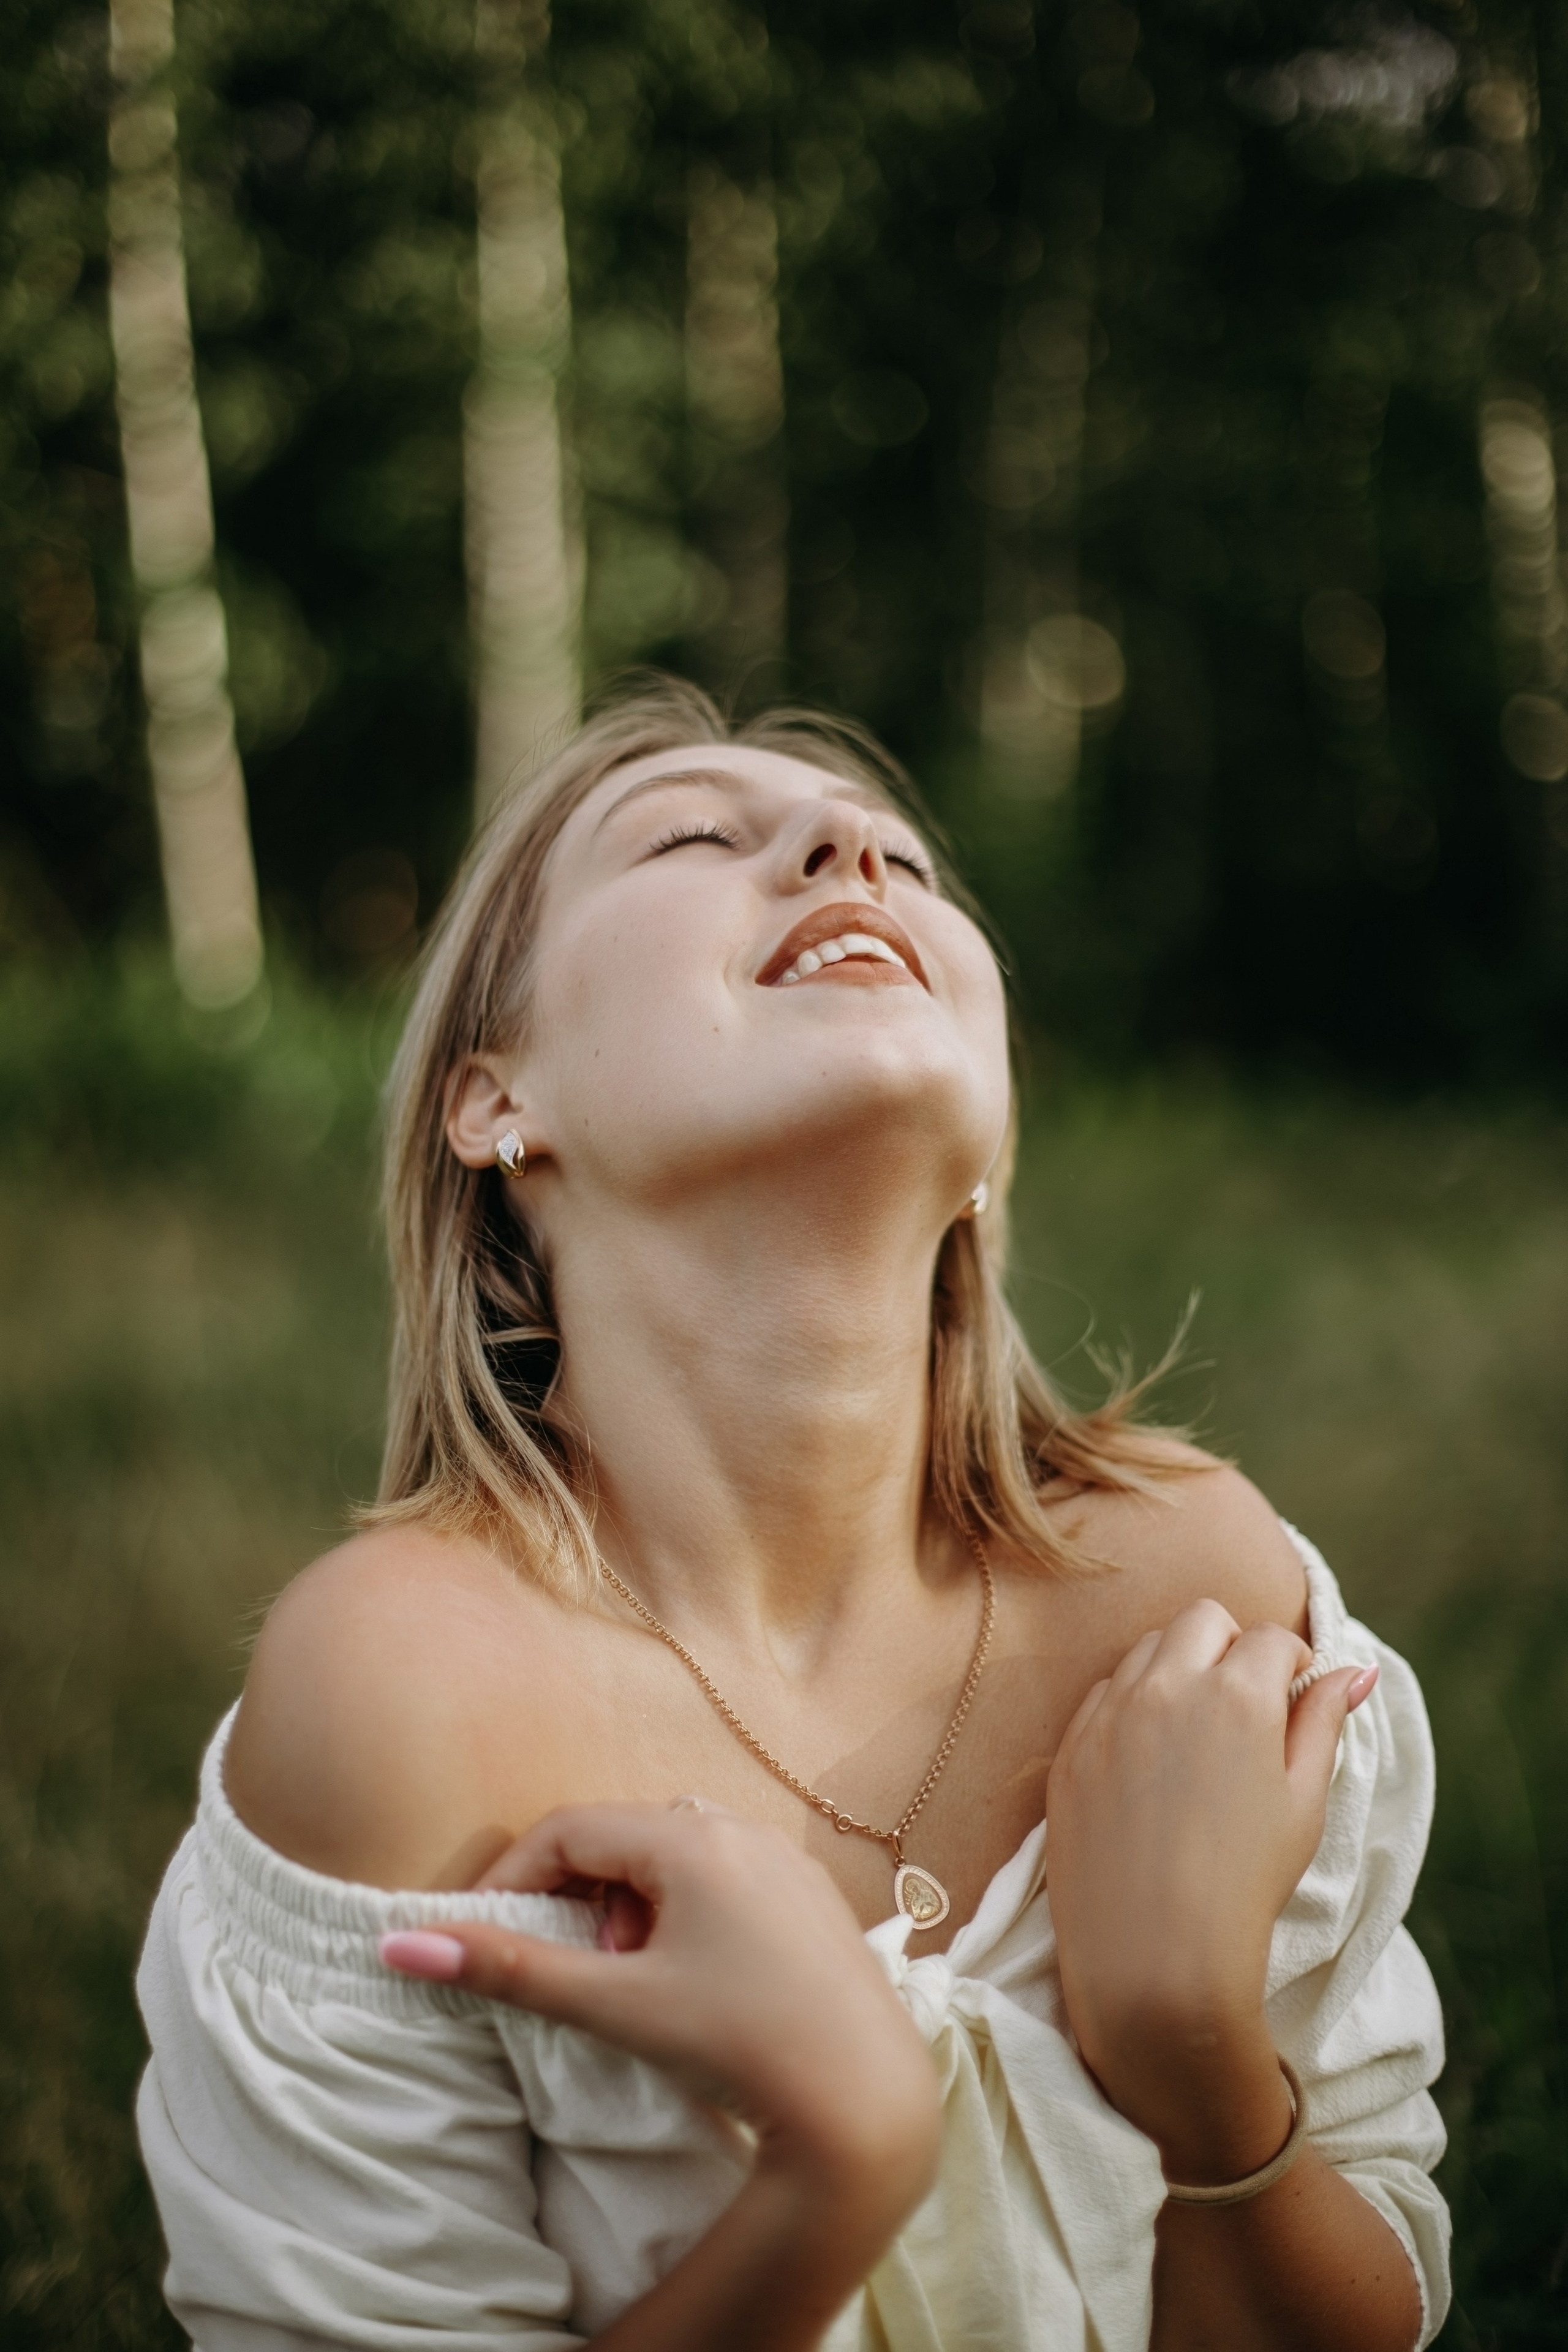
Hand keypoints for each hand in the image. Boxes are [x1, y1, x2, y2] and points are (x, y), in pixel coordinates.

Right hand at [381, 1802, 940, 2218]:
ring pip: (677, 1859)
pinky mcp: (813, 1899)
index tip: (485, 1934)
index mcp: (692, 1839)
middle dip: (585, 1900)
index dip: (515, 1876)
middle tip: (584, 1974)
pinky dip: (688, 1916)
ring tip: (639, 1984)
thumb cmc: (737, 2045)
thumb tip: (401, 1946)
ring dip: (636, 1911)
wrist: (864, 2101)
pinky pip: (726, 1880)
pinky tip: (697, 1986)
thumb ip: (510, 1969)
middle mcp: (743, 1830)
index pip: (570, 1829)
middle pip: (625, 1839)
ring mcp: (785, 1861)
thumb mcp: (614, 2005)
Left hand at [1045, 1601, 1376, 2181]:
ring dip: (1177, 1668)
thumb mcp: (1304, 1801)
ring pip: (1147, 1648)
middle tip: (1245, 1704)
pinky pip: (1104, 1694)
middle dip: (1230, 1646)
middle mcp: (1167, 1685)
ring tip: (1196, 1735)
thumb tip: (1351, 1670)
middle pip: (1203, 1620)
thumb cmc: (1247, 1882)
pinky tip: (1150, 1761)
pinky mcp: (1071, 1746)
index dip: (1290, 1664)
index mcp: (1237, 1693)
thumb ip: (1323, 1723)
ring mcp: (1110, 1713)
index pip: (1269, 1637)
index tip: (1292, 1697)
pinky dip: (1131, 1706)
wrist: (1156, 1959)